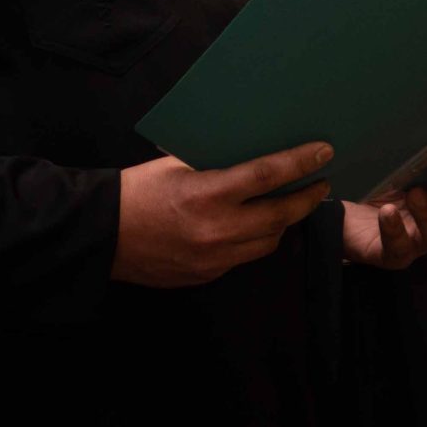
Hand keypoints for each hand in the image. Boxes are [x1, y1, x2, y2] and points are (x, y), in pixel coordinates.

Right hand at [114, 144, 334, 287]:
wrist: (103, 235)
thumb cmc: (136, 191)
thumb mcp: (175, 164)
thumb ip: (213, 162)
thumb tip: (249, 151)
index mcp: (208, 193)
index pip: (268, 176)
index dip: (300, 162)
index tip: (324, 152)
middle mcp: (217, 230)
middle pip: (280, 216)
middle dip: (306, 199)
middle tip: (320, 183)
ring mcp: (214, 258)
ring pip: (268, 242)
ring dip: (283, 223)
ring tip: (290, 205)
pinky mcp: (207, 275)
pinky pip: (243, 257)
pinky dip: (254, 240)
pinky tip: (254, 227)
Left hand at [343, 140, 426, 268]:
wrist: (339, 217)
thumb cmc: (370, 183)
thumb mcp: (385, 160)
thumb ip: (396, 142)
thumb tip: (395, 113)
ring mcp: (416, 239)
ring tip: (415, 193)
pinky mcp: (393, 255)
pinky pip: (399, 248)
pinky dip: (395, 231)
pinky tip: (387, 214)